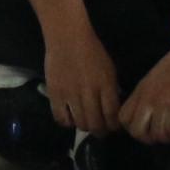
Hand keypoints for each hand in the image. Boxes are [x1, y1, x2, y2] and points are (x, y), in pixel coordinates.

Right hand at [42, 21, 125, 136]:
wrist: (67, 37)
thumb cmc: (92, 51)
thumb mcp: (109, 69)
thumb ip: (112, 90)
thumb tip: (114, 110)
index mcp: (106, 85)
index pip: (112, 115)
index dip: (113, 126)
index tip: (113, 127)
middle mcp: (89, 92)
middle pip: (96, 124)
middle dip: (100, 131)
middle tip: (100, 130)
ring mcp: (71, 94)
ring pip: (80, 124)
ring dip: (85, 127)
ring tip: (85, 123)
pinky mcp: (55, 94)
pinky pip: (61, 119)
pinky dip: (67, 122)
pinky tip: (70, 117)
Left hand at [119, 43, 169, 144]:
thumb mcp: (154, 76)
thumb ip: (148, 92)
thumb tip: (148, 112)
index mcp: (140, 90)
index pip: (123, 118)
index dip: (133, 128)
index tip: (148, 128)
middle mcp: (147, 97)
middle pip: (136, 131)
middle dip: (149, 139)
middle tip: (162, 134)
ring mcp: (161, 101)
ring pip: (155, 134)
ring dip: (166, 138)